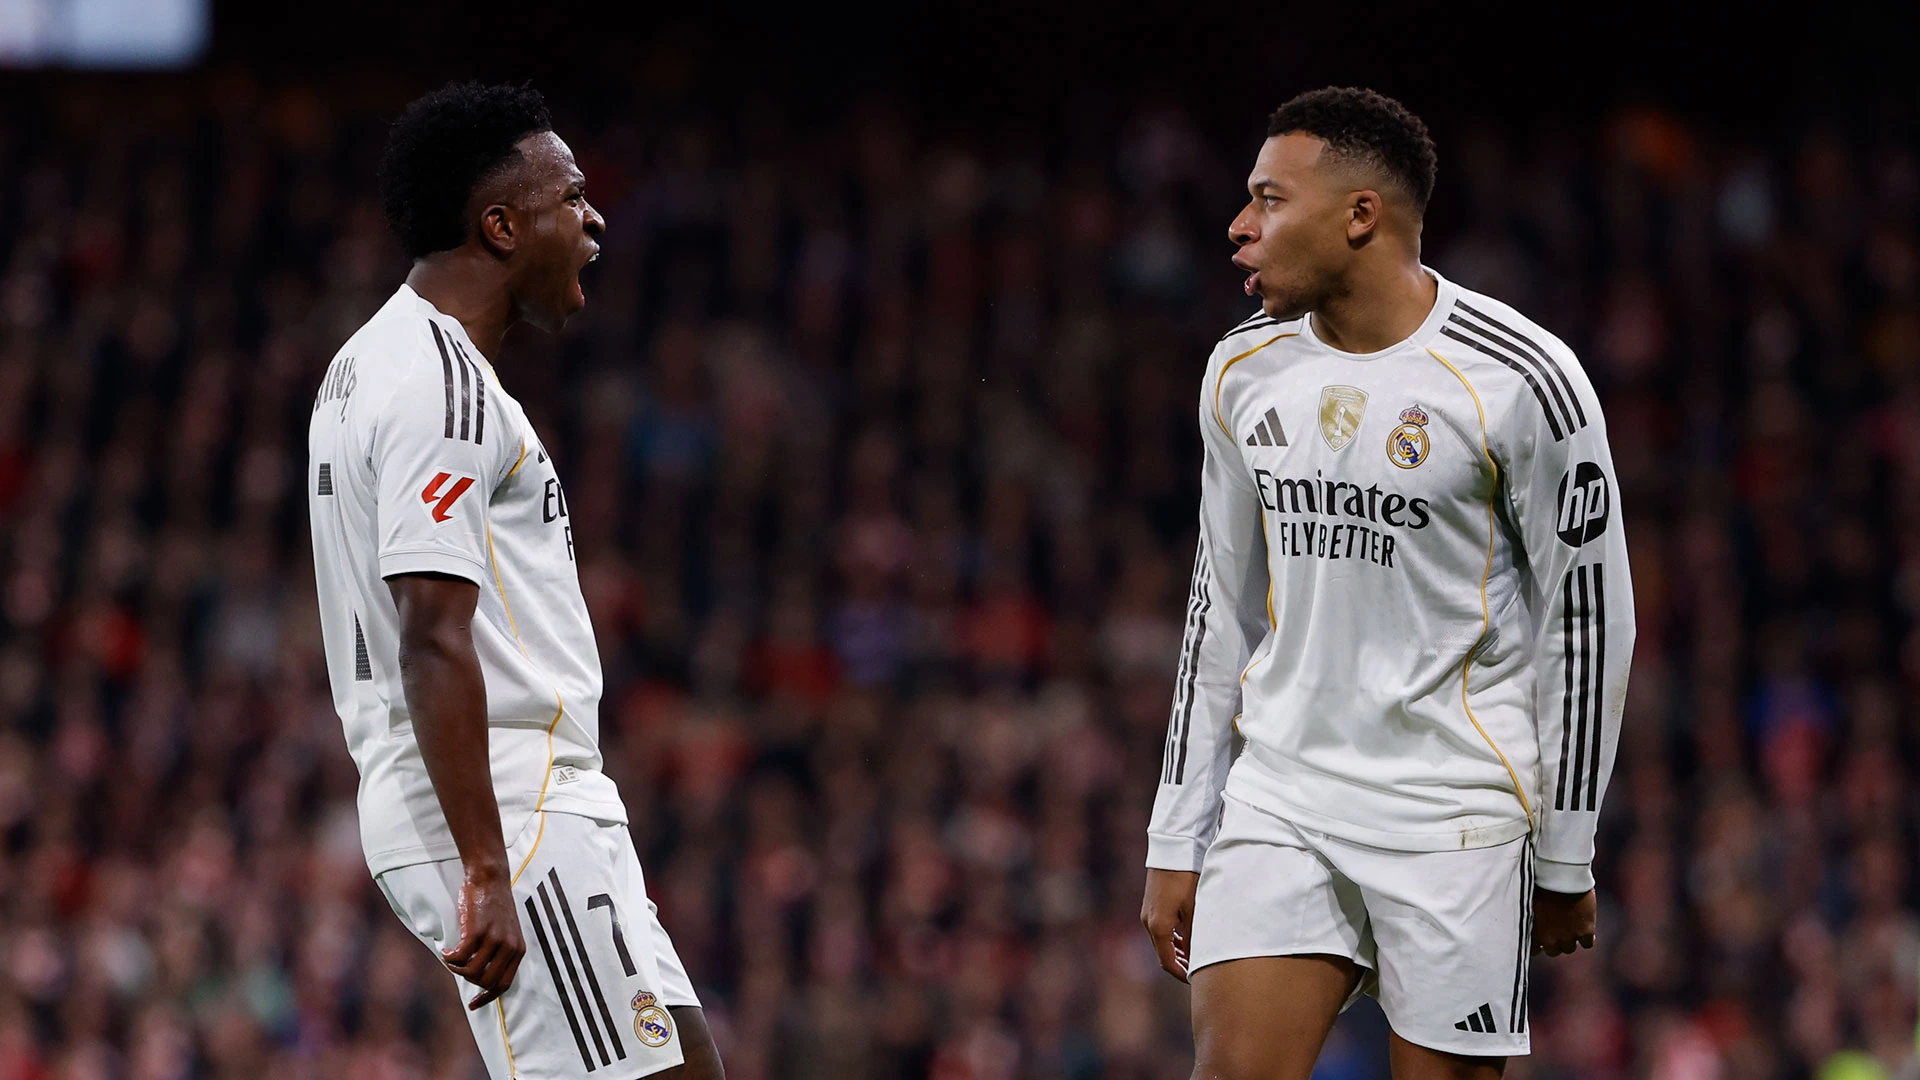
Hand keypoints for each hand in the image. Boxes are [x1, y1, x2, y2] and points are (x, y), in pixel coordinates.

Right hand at [443, 864, 524, 1009]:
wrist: (490, 878)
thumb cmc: (493, 905)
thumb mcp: (505, 931)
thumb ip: (499, 952)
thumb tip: (481, 977)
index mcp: (518, 949)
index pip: (504, 985)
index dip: (487, 998)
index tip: (473, 1004)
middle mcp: (509, 947)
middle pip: (487, 982)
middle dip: (469, 981)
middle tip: (459, 969)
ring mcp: (494, 939)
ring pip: (472, 972)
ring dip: (457, 969)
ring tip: (451, 957)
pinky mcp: (477, 931)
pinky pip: (460, 958)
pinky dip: (450, 958)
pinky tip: (446, 951)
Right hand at [1141, 869, 1200, 982]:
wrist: (1173, 850)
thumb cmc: (1187, 879)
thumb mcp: (1195, 910)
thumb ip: (1194, 937)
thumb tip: (1197, 959)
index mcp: (1158, 927)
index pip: (1167, 963)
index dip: (1182, 975)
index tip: (1195, 982)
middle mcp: (1148, 923)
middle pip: (1162, 954)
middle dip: (1179, 966)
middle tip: (1197, 973)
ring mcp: (1147, 914)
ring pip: (1161, 942)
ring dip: (1176, 953)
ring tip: (1194, 958)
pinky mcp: (1151, 905)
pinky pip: (1160, 930)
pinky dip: (1172, 939)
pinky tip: (1186, 939)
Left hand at [1533, 887, 1596, 956]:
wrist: (1561, 877)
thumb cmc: (1541, 884)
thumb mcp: (1530, 903)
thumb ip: (1531, 917)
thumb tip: (1529, 921)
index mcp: (1534, 932)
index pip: (1533, 950)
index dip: (1538, 945)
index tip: (1541, 941)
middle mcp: (1550, 938)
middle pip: (1553, 951)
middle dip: (1555, 942)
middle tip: (1558, 932)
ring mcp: (1568, 936)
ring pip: (1569, 948)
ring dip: (1570, 940)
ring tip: (1572, 928)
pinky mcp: (1585, 931)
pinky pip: (1587, 943)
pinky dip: (1587, 938)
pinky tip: (1586, 929)